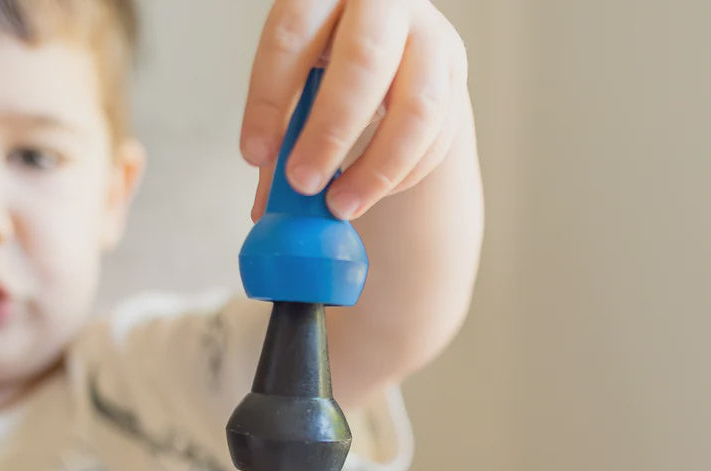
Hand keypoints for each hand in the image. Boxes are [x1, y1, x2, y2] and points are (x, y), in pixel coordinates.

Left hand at [241, 0, 468, 221]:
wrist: (395, 45)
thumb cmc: (332, 62)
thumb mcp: (298, 76)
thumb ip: (282, 132)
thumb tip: (267, 210)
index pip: (292, 35)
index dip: (269, 98)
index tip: (255, 154)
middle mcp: (384, 2)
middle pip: (363, 62)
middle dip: (330, 132)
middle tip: (304, 184)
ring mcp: (430, 37)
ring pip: (416, 107)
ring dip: (376, 169)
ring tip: (341, 206)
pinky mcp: (455, 76)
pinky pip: (437, 137)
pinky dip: (402, 175)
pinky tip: (371, 191)